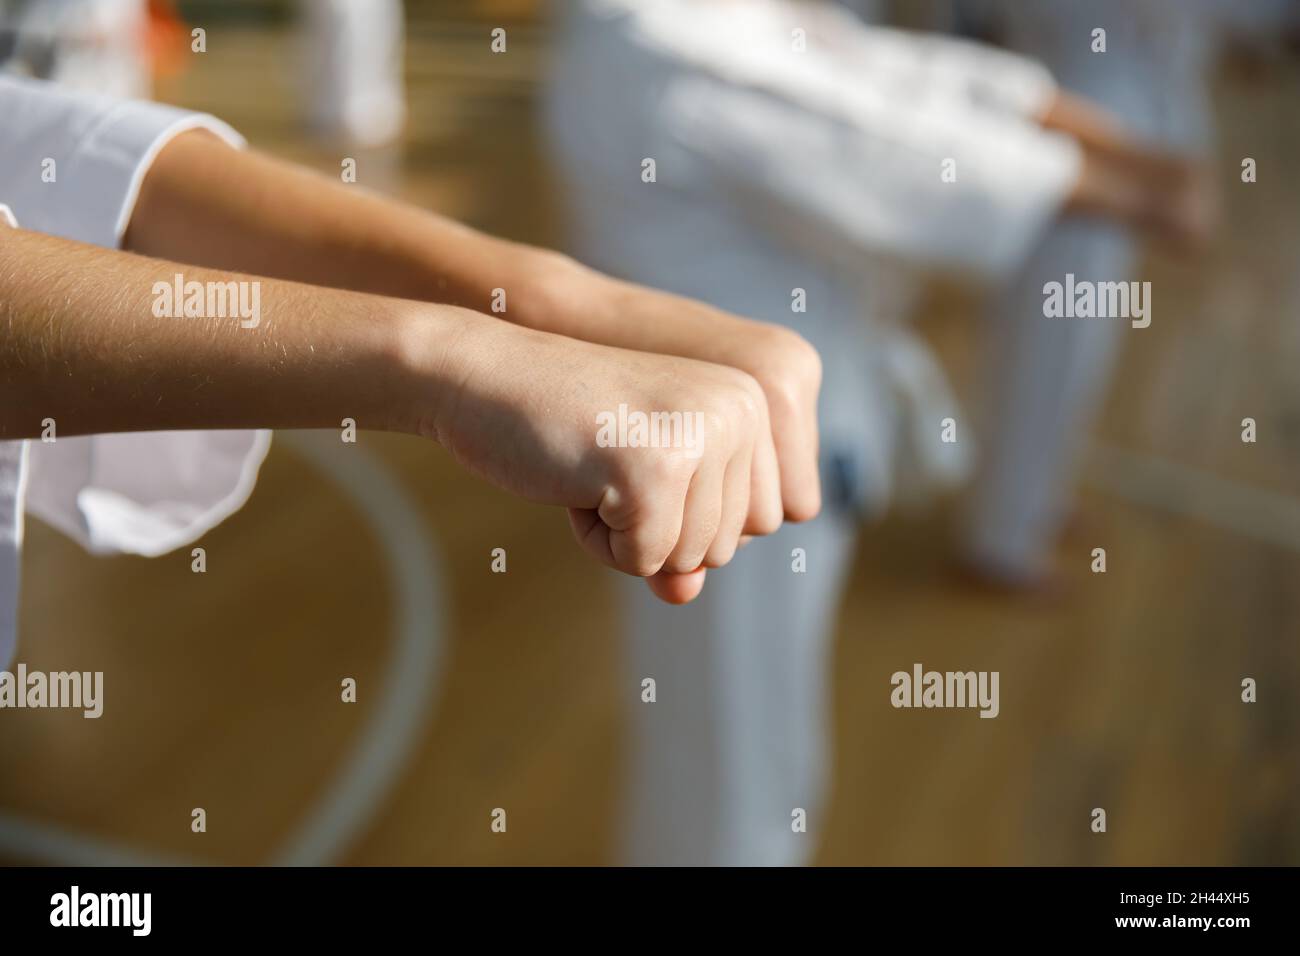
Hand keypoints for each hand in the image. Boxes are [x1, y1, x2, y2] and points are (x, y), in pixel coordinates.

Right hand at [396, 309, 783, 599]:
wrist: (483, 377)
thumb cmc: (565, 425)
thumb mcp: (644, 481)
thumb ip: (681, 539)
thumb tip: (687, 594)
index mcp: (754, 401)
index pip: (761, 521)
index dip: (689, 517)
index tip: (637, 460)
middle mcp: (741, 411)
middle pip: (726, 546)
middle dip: (655, 529)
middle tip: (606, 464)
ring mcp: (701, 437)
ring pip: (688, 561)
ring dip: (624, 534)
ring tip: (592, 468)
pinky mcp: (654, 470)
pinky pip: (642, 561)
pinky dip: (596, 540)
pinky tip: (574, 480)